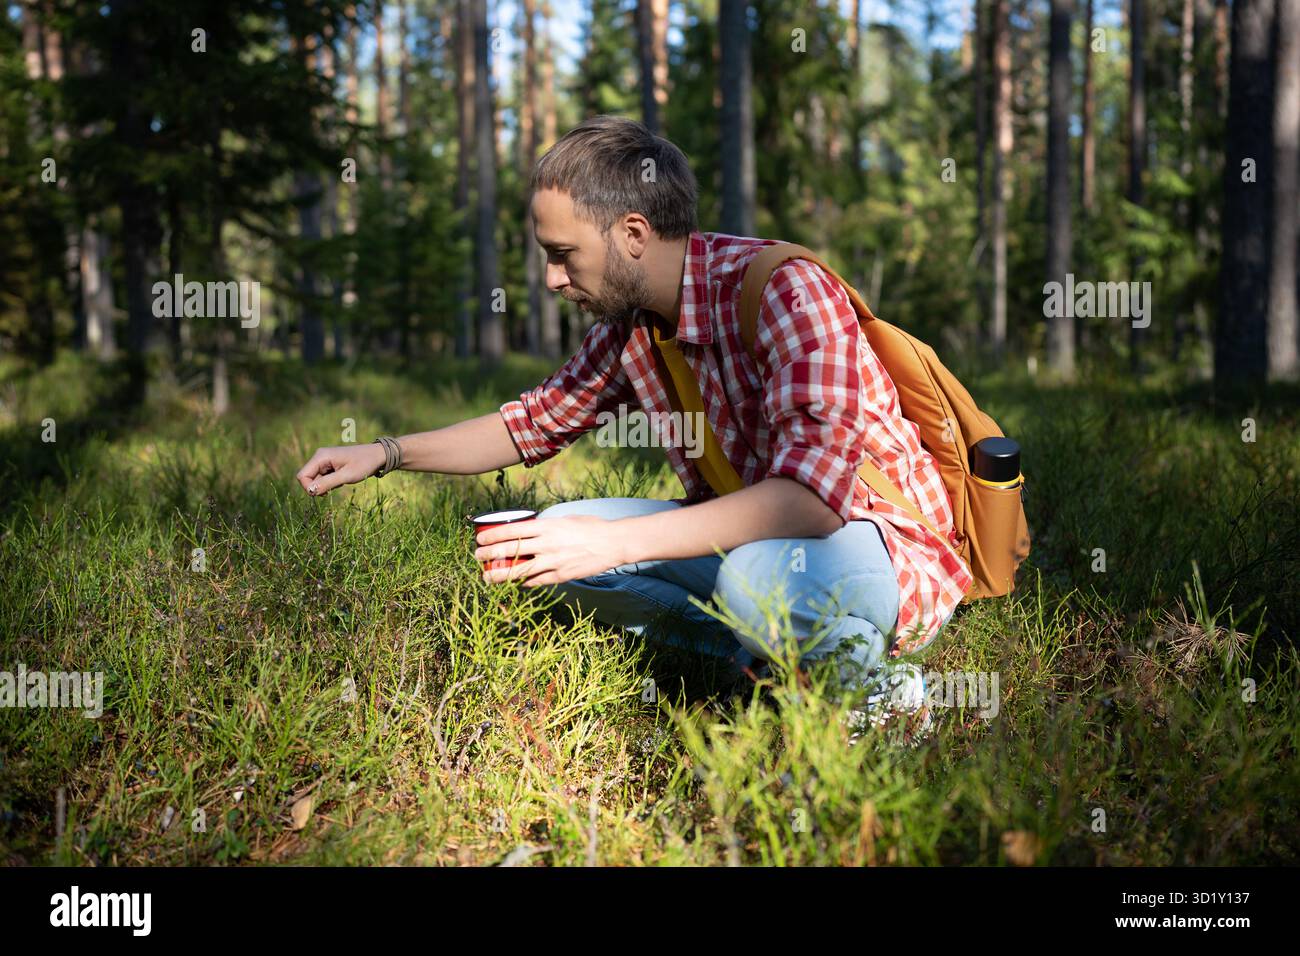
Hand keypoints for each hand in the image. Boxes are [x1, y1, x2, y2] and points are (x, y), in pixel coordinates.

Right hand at [296, 443, 385, 495]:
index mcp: (321, 456)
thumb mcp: (346, 476)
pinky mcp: (329, 465)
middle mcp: (319, 456)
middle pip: (307, 478)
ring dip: (325, 485)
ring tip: (341, 481)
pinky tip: (342, 479)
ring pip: (315, 479)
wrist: (378, 455)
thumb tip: (310, 491)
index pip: (302, 476)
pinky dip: (330, 482)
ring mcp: (324, 460)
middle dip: (318, 487)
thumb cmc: (364, 464)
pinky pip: (323, 478)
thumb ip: (327, 483)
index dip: (309, 488)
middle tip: (335, 487)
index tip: (324, 494)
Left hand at [475, 515, 629, 585]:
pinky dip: (525, 583)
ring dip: (501, 575)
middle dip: (490, 555)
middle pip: (511, 550)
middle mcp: (547, 544)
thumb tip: (528, 530)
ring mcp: (554, 561)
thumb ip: (546, 526)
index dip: (492, 535)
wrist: (612, 543)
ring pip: (520, 571)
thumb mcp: (565, 520)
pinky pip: (537, 581)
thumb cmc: (590, 527)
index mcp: (547, 526)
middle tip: (477, 557)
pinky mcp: (562, 575)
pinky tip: (516, 584)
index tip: (480, 539)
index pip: (512, 530)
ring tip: (487, 577)